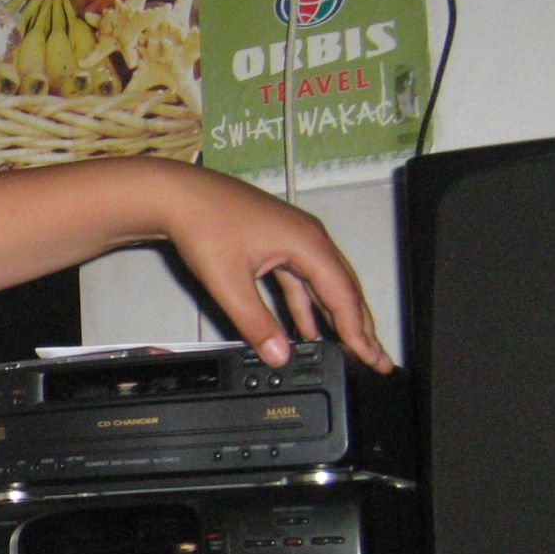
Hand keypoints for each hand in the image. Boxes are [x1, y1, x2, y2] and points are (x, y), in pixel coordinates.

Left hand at [158, 165, 392, 373]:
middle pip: (344, 289)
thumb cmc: (203, 223)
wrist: (177, 195)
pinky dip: (307, 305)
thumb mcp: (229, 282)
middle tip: (377, 358)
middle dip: (360, 326)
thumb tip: (278, 354)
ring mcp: (293, 239)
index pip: (344, 296)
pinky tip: (307, 328)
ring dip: (335, 317)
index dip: (358, 331)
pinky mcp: (276, 243)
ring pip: (324, 285)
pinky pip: (301, 280)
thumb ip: (256, 323)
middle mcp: (309, 238)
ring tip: (350, 347)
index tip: (371, 357)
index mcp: (308, 243)